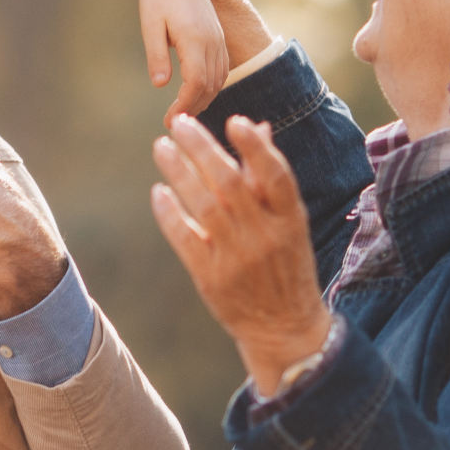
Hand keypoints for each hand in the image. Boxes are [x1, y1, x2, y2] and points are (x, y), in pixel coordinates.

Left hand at [138, 0, 227, 122]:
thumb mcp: (150, 24)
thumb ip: (157, 55)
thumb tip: (161, 85)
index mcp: (196, 39)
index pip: (196, 83)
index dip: (185, 105)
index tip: (170, 120)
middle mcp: (213, 41)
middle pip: (210, 85)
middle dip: (194, 108)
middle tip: (175, 124)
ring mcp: (218, 38)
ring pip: (219, 79)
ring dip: (204, 99)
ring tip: (185, 114)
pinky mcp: (218, 36)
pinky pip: (222, 67)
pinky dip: (212, 85)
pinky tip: (197, 94)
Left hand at [148, 113, 331, 396]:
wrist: (284, 329)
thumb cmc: (287, 265)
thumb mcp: (290, 223)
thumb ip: (270, 177)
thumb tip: (258, 126)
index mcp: (290, 220)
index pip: (276, 176)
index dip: (256, 147)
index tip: (234, 120)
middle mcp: (265, 236)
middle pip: (231, 184)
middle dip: (202, 149)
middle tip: (180, 122)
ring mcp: (237, 258)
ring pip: (204, 206)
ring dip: (180, 172)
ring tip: (162, 147)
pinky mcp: (211, 278)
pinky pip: (185, 238)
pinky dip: (170, 213)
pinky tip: (159, 191)